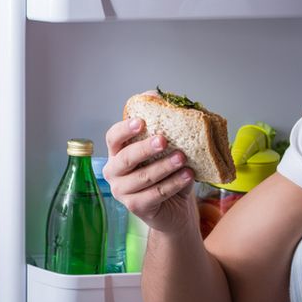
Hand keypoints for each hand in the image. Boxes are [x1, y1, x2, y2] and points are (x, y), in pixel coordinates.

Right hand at [103, 117, 196, 234]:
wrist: (175, 207)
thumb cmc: (167, 172)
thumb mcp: (167, 148)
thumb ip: (160, 123)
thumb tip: (156, 94)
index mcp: (117, 152)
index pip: (113, 137)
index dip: (124, 129)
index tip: (142, 121)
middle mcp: (114, 172)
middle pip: (126, 158)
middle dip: (145, 148)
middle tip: (164, 140)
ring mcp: (121, 191)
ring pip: (143, 177)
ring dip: (164, 167)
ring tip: (182, 158)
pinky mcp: (134, 207)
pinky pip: (154, 194)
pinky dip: (173, 184)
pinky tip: (187, 175)